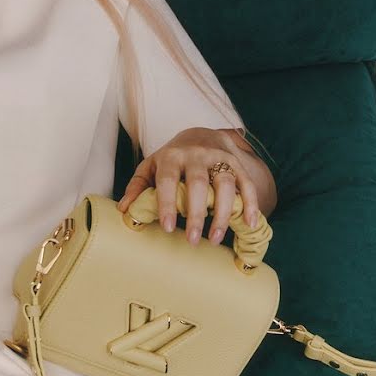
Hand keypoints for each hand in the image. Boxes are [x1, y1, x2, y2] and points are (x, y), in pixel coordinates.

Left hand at [116, 127, 261, 246]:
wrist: (200, 135)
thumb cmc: (171, 159)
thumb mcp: (150, 167)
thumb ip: (138, 187)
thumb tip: (125, 210)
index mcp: (171, 156)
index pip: (168, 179)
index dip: (168, 203)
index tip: (168, 227)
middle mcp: (196, 154)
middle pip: (199, 183)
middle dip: (197, 213)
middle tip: (193, 240)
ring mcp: (219, 158)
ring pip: (225, 184)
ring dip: (223, 213)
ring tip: (216, 238)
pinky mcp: (236, 164)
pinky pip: (247, 183)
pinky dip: (250, 203)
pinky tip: (248, 222)